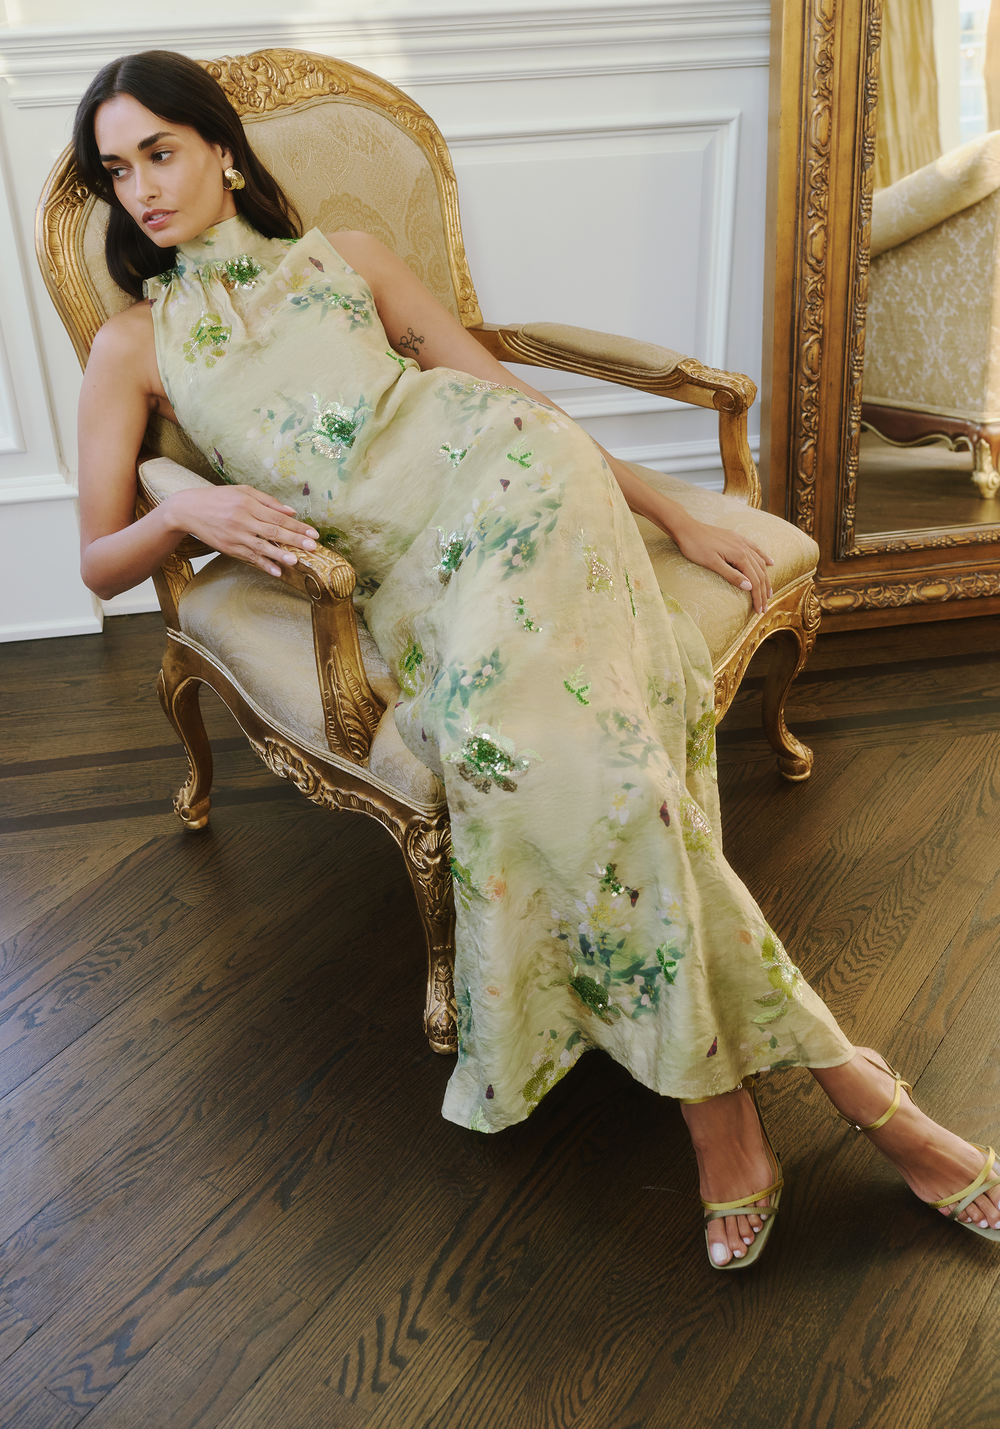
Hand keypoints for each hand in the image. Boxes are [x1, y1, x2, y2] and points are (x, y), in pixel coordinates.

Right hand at [163, 484, 318, 577]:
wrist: (188, 510)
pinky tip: (276, 571)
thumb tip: (291, 512)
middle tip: (312, 548)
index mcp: (248, 504)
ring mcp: (235, 535)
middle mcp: (242, 520)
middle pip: (273, 531)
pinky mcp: (228, 547)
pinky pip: (249, 558)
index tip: (313, 533)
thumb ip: (268, 501)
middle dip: (294, 540)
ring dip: (280, 554)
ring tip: (296, 561)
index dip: (297, 526)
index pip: (278, 516)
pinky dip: (263, 565)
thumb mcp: (242, 491)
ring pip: (261, 546)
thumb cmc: (218, 498)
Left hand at [671, 519, 773, 614]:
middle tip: (765, 607)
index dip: (758, 597)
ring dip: (765, 578)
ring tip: (769, 592)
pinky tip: (770, 563)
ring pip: (759, 562)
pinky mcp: (736, 538)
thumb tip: (749, 587)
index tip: (759, 610)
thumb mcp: (712, 564)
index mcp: (739, 555)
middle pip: (759, 573)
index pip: (754, 580)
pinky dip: (763, 557)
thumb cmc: (696, 547)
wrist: (687, 528)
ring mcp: (741, 541)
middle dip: (763, 591)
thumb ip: (731, 575)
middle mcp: (744, 547)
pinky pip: (755, 549)